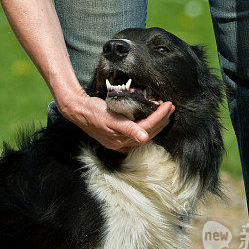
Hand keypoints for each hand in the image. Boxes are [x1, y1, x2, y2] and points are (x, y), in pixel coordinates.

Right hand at [58, 93, 174, 152]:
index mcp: (121, 139)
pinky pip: (136, 136)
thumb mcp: (110, 118)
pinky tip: (151, 129)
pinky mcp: (116, 136)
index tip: (168, 105)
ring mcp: (119, 141)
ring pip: (144, 135)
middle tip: (171, 107)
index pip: (147, 128)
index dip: (159, 117)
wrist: (77, 110)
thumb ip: (128, 128)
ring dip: (157, 124)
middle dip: (162, 120)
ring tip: (166, 114)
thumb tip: (145, 139)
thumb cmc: (92, 112)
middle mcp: (121, 143)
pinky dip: (147, 130)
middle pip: (148, 133)